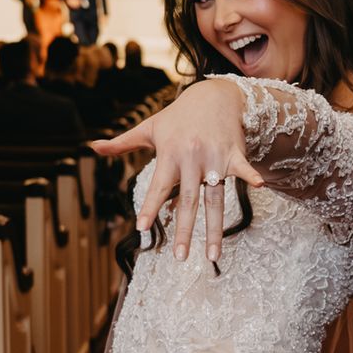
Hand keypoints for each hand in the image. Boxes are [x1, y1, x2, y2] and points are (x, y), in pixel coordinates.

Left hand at [91, 79, 263, 264]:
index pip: (158, 186)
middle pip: (188, 201)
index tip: (142, 228)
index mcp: (170, 154)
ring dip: (214, 228)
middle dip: (185, 231)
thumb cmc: (178, 116)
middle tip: (180, 258)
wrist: (212, 94)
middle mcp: (192, 158)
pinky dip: (250, 175)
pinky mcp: (234, 153)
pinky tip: (260, 185)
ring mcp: (215, 157)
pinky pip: (242, 168)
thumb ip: (122, 142)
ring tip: (213, 255)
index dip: (150, 207)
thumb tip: (92, 147)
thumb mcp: (149, 127)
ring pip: (215, 198)